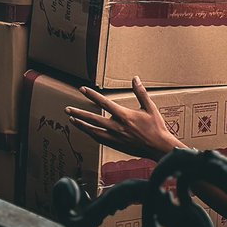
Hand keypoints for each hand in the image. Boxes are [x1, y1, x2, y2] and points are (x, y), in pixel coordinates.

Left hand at [66, 77, 185, 161]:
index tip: (82, 89)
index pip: (104, 103)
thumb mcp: (150, 107)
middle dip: (79, 114)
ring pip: (93, 131)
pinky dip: (91, 134)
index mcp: (124, 115)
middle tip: (67, 110)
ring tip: (72, 120)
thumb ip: (140, 93)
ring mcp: (115, 137)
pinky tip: (86, 131)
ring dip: (81, 125)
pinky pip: (99, 139)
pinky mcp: (116, 145)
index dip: (91, 95)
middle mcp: (117, 127)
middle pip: (93, 119)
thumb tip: (135, 78)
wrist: (159, 148)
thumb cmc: (156, 127)